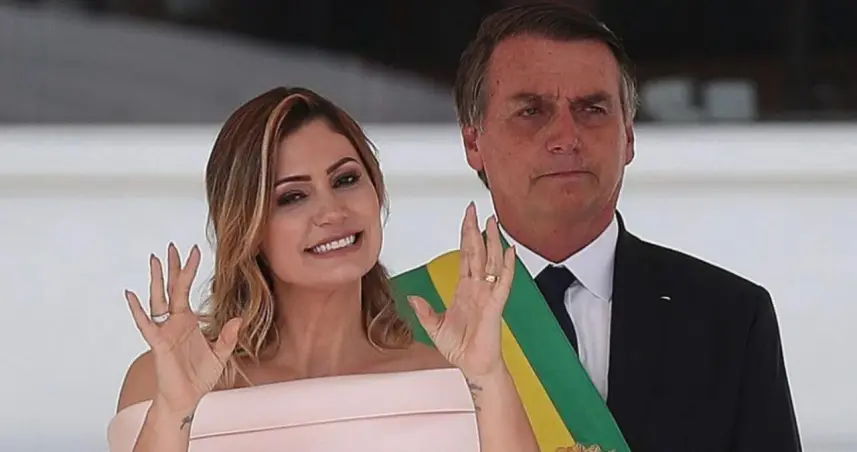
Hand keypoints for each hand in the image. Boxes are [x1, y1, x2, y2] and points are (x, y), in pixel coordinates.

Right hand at [124, 244, 241, 414]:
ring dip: (156, 280)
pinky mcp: (159, 343)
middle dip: (172, 267)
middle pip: (171, 288)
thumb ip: (228, 336)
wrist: (187, 398)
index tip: (193, 250)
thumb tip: (239, 318)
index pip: (186, 290)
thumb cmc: (199, 377)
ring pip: (158, 300)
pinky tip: (131, 295)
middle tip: (171, 246)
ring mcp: (165, 331)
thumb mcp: (220, 354)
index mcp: (188, 321)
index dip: (189, 271)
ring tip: (154, 260)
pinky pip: (147, 324)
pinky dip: (138, 310)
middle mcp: (174, 322)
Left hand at [409, 203, 514, 379]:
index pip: (466, 255)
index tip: (467, 217)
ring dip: (493, 241)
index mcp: (465, 289)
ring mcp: (488, 294)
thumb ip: (424, 310)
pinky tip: (510, 251)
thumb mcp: (434, 326)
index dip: (465, 235)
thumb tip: (411, 296)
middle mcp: (478, 287)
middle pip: (478, 252)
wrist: (472, 366)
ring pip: (492, 262)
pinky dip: (508, 267)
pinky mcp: (496, 305)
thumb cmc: (461, 347)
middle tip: (475, 209)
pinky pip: (504, 282)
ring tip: (493, 222)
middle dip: (476, 230)